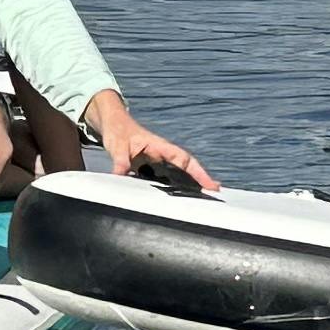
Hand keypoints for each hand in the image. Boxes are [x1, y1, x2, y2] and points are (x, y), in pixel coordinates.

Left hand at [86, 94, 212, 191]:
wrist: (113, 126)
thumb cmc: (118, 132)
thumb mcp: (117, 145)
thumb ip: (120, 160)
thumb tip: (120, 174)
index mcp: (160, 147)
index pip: (184, 160)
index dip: (199, 173)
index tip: (212, 185)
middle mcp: (163, 156)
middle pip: (187, 170)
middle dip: (201, 182)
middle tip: (216, 196)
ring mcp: (158, 163)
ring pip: (178, 176)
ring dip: (190, 187)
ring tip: (203, 203)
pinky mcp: (150, 170)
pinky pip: (166, 181)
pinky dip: (174, 190)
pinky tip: (178, 202)